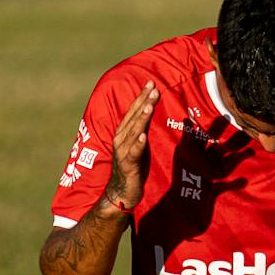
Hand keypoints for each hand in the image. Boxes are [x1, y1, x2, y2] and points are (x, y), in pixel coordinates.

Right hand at [103, 82, 157, 210]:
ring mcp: (123, 152)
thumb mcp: (140, 144)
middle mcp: (121, 139)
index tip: (151, 83)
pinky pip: (133, 153)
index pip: (133, 111)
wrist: (120, 192)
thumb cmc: (132, 167)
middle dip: (144, 102)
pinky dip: (137, 144)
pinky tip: (143, 136)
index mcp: (124, 133)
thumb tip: (151, 110)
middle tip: (154, 88)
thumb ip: (143, 128)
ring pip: (133, 132)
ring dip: (141, 118)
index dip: (142, 97)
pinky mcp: (127, 166)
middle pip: (134, 117)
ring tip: (149, 105)